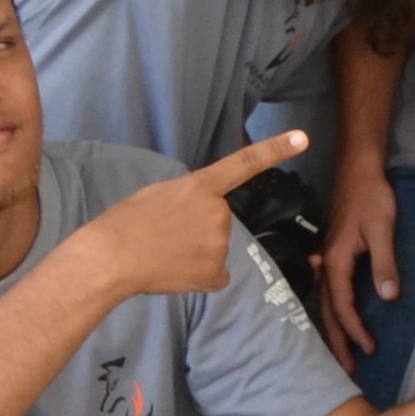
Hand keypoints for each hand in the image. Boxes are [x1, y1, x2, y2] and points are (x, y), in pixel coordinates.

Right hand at [68, 130, 302, 303]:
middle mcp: (218, 212)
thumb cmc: (125, 222)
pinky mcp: (215, 272)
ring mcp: (220, 243)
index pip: (244, 164)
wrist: (111, 257)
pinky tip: (175, 272)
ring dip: (196, 253)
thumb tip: (198, 221)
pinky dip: (199, 277)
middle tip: (164, 234)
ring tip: (163, 252)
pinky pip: (214, 276)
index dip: (274, 150)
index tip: (302, 138)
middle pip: (218, 221)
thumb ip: (187, 199)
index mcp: (201, 186)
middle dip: (197, 228)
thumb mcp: (158, 195)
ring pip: (215, 249)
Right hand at [316, 151, 398, 362]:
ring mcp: (328, 259)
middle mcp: (327, 264)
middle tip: (347, 370)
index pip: (343, 306)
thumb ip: (384, 263)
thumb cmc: (371, 196)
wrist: (358, 169)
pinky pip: (331, 291)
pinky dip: (336, 310)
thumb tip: (387, 297)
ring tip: (344, 353)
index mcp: (336, 261)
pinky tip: (341, 319)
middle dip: (337, 341)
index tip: (370, 349)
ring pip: (327, 302)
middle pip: (329, 311)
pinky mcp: (334, 254)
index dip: (355, 331)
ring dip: (335, 329)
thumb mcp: (382, 229)